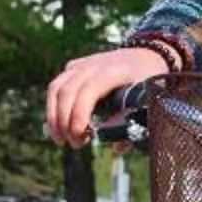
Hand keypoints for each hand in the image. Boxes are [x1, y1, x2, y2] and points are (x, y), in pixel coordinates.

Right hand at [44, 45, 170, 147]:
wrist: (146, 55)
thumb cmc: (148, 81)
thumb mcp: (147, 100)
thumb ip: (130, 121)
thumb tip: (115, 146)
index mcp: (114, 71)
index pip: (88, 91)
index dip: (79, 115)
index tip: (80, 136)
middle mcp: (93, 65)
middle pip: (66, 91)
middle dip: (64, 122)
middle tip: (73, 144)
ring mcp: (81, 64)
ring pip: (55, 88)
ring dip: (53, 117)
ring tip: (61, 139)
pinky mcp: (74, 68)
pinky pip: (56, 87)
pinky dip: (54, 108)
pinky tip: (62, 125)